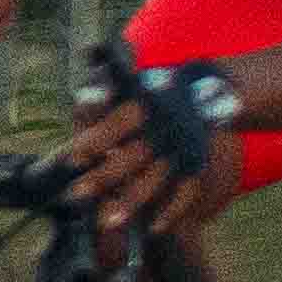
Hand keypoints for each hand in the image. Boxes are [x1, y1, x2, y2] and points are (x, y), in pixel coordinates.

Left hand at [54, 55, 240, 235]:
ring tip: (107, 222)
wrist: (211, 92)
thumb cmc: (156, 89)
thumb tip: (87, 53)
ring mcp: (181, 151)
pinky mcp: (195, 165)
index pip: (119, 122)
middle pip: (133, 157)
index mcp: (146, 105)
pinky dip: (172, 211)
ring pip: (156, 180)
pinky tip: (153, 229)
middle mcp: (164, 130)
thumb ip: (109, 79)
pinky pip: (187, 192)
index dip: (96, 139)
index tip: (71, 157)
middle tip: (76, 195)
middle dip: (104, 177)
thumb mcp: (133, 79)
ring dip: (132, 201)